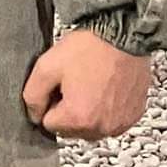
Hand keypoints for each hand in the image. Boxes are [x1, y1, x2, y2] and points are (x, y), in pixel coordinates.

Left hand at [21, 29, 150, 140]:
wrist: (123, 36)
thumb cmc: (90, 48)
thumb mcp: (47, 66)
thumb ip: (33, 96)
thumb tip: (34, 115)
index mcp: (78, 118)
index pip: (49, 124)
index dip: (50, 102)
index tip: (59, 86)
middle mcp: (102, 127)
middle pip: (71, 130)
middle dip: (68, 110)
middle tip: (74, 83)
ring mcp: (120, 124)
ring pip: (91, 128)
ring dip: (87, 113)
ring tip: (91, 84)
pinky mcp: (133, 116)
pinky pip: (111, 122)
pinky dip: (106, 110)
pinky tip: (105, 88)